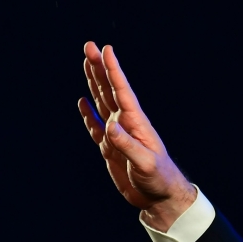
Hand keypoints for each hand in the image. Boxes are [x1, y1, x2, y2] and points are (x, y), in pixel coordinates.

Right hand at [78, 41, 195, 230]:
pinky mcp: (110, 147)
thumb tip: (109, 125)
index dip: (113, 70)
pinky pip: (95, 126)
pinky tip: (83, 101)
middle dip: (99, 67)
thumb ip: (127, 145)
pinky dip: (88, 113)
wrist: (159, 196)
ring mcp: (117, 133)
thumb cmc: (158, 178)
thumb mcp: (145, 163)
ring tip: (87, 62)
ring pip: (102, 101)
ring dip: (94, 82)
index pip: (122, 91)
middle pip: (109, 89)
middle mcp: (126, 123)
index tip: (106, 49)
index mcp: (136, 122)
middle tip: (89, 46)